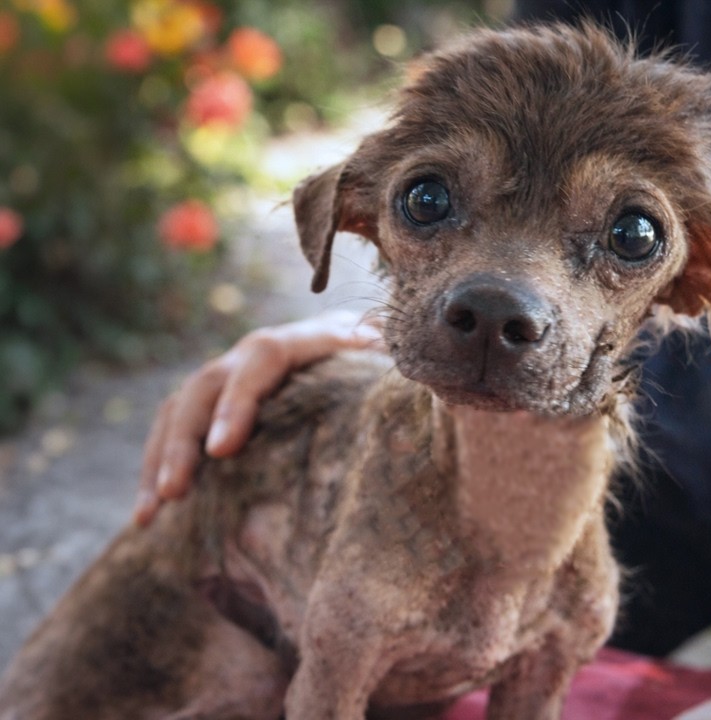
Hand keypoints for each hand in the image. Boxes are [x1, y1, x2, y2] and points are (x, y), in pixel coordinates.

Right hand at [133, 311, 381, 525]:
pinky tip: (148, 516)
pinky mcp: (217, 406)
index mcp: (309, 339)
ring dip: (162, 457)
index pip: (265, 357)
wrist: (376, 355)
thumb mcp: (396, 363)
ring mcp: (233, 375)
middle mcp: (260, 352)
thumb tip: (385, 361)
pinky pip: (174, 431)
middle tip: (176, 490)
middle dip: (186, 439)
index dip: (239, 401)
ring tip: (152, 511)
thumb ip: (388, 362)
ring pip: (181, 407)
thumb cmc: (392, 370)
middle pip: (209, 384)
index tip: (223, 450)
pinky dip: (157, 470)